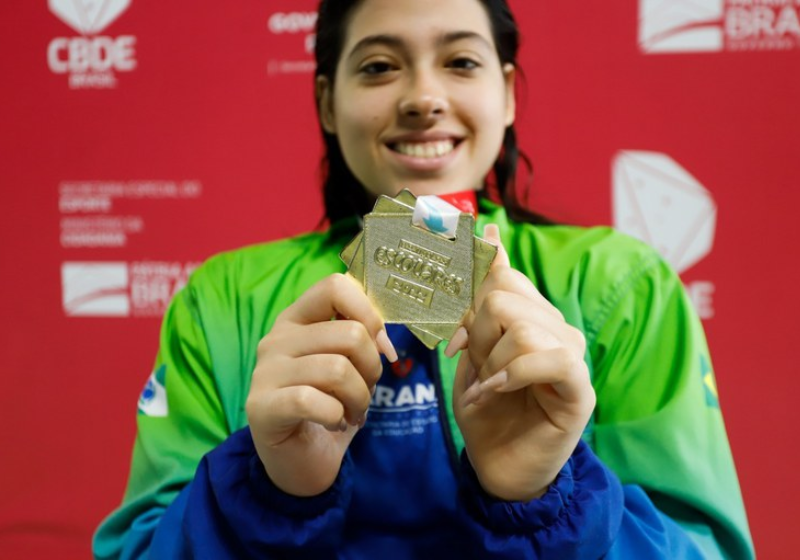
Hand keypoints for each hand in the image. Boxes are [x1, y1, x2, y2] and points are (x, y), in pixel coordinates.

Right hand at [245, 273, 396, 496]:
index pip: (335, 286)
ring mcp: (265, 371)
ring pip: (338, 369)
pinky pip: (313, 401)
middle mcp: (276, 338)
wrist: (300, 463)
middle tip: (365, 392)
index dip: (369, 313)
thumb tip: (384, 339)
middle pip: (350, 334)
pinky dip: (337, 416)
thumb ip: (363, 338)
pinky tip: (334, 423)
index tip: (380, 345)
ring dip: (360, 398)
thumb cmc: (329, 407)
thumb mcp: (349, 365)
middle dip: (372, 369)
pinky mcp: (261, 406)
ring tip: (354, 412)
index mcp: (297, 319)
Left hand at [449, 225, 595, 501]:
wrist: (498, 464)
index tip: (460, 290)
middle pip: (505, 295)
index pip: (505, 274)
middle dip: (475, 333)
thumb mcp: (471, 352)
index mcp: (529, 316)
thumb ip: (478, 305)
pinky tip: (499, 391)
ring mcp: (571, 355)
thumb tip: (487, 235)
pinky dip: (514, 374)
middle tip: (471, 363)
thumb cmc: (485, 408)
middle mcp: (555, 328)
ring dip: (491, 361)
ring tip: (486, 388)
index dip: (476, 272)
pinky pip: (552, 357)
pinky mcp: (580, 387)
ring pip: (522, 326)